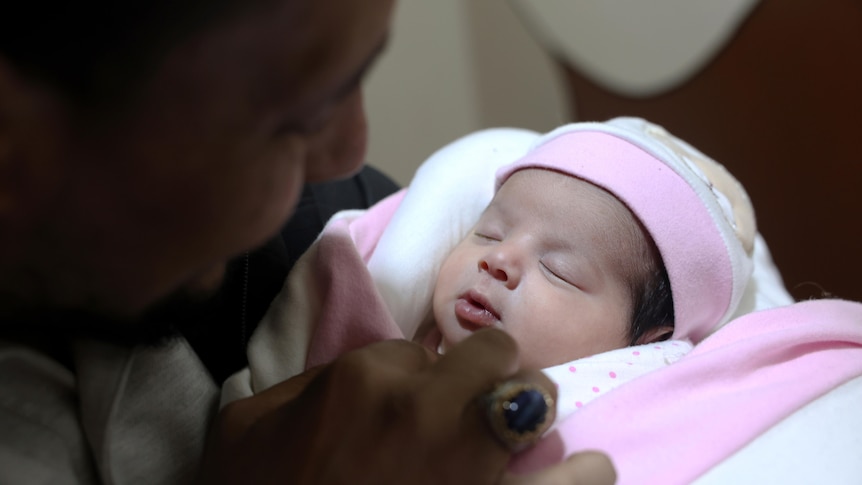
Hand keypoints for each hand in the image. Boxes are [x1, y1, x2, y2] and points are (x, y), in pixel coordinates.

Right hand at [198, 329, 614, 483]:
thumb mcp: (246, 426)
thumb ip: (300, 386)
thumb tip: (348, 376)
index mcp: (364, 378)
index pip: (414, 349)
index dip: (414, 374)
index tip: (406, 401)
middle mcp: (426, 407)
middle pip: (490, 355)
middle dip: (485, 372)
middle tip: (476, 400)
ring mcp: (467, 461)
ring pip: (533, 400)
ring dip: (532, 409)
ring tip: (528, 427)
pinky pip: (570, 481)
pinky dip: (583, 474)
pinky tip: (586, 469)